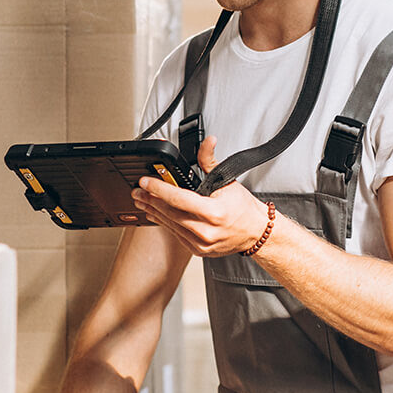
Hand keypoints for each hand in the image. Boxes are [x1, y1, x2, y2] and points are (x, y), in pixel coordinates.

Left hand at [132, 136, 269, 256]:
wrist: (255, 232)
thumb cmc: (242, 208)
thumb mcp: (227, 180)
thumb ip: (210, 161)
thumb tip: (208, 141)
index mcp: (214, 213)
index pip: (178, 199)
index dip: (159, 189)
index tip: (145, 182)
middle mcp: (206, 231)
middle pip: (170, 213)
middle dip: (150, 200)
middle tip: (137, 191)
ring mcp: (201, 244)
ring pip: (170, 225)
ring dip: (153, 211)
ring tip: (141, 201)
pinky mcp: (198, 251)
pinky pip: (176, 235)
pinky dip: (165, 222)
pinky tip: (156, 214)